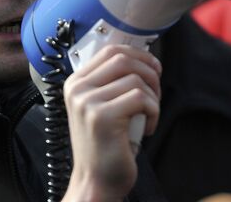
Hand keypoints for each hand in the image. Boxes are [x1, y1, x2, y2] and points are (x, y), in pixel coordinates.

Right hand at [62, 45, 161, 201]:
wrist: (96, 180)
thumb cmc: (105, 146)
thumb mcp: (102, 107)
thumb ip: (113, 83)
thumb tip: (143, 60)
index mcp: (76, 83)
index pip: (110, 51)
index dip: (138, 55)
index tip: (153, 68)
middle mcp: (77, 89)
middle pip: (123, 59)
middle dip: (149, 73)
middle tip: (155, 93)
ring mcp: (87, 102)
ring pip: (136, 80)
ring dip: (153, 97)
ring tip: (148, 115)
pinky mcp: (101, 117)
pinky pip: (140, 98)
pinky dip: (153, 112)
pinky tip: (147, 127)